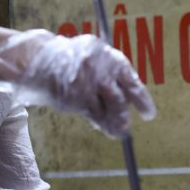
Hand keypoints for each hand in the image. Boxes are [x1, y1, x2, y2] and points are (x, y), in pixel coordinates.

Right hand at [0, 30, 155, 137]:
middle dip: (125, 115)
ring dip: (115, 122)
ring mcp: (86, 85)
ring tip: (120, 131)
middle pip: (120, 99)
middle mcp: (99, 70)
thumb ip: (112, 76)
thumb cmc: (72, 59)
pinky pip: (92, 114)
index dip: (142, 100)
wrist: (40, 59)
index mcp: (109, 58)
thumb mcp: (95, 59)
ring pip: (108, 109)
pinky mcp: (74, 98)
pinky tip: (101, 126)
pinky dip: (99, 122)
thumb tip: (130, 102)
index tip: (149, 115)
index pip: (130, 81)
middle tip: (128, 126)